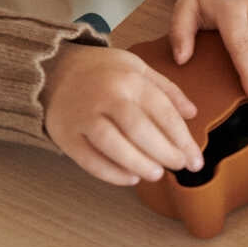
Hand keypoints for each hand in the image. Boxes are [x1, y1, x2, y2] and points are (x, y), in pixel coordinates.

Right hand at [42, 43, 202, 184]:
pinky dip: (111, 173)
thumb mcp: (138, 68)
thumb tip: (193, 113)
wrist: (52, 68)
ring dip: (139, 164)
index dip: (182, 139)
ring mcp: (82, 116)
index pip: (162, 112)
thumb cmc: (103, 71)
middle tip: (180, 167)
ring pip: (112, 145)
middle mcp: (106, 96)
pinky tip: (130, 178)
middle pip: (139, 129)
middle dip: (164, 152)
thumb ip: (168, 90)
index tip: (195, 159)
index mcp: (129, 79)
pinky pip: (88, 159)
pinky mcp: (65, 134)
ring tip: (157, 174)